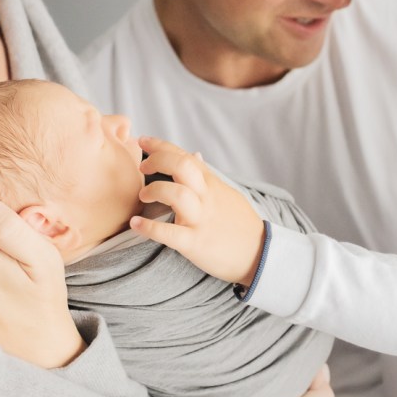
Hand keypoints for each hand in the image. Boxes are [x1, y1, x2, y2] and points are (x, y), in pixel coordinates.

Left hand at [130, 136, 265, 285]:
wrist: (260, 255)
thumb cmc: (240, 224)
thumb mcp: (227, 193)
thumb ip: (208, 175)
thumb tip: (195, 154)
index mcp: (211, 184)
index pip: (185, 156)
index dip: (161, 145)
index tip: (142, 141)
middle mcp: (206, 197)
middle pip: (181, 166)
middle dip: (157, 161)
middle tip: (142, 169)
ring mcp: (201, 219)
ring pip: (177, 194)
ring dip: (154, 190)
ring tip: (143, 197)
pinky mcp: (196, 243)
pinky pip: (171, 234)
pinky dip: (150, 228)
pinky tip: (136, 225)